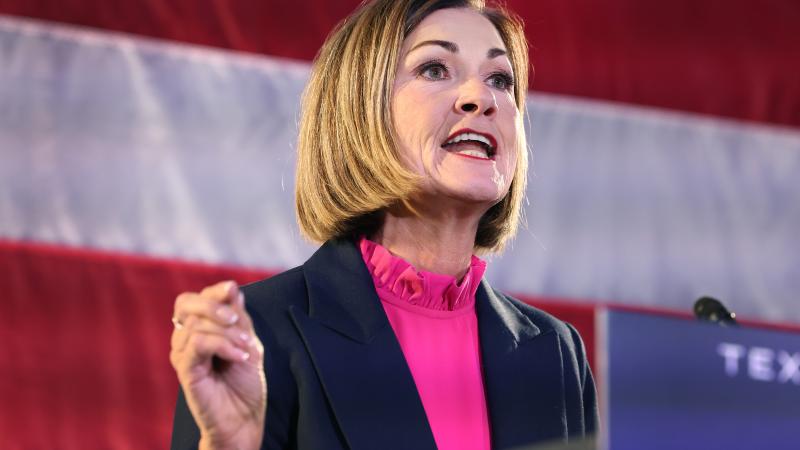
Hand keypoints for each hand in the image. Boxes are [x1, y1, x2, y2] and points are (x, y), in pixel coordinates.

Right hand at [169, 281, 265, 449]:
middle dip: (213, 305)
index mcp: (199, 328)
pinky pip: (198, 343)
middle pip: (185, 303)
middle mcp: (185, 337)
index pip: (196, 298)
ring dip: (228, 332)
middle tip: (236, 320)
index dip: (213, 290)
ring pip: (196, 324)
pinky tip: (239, 357)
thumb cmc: (244, 381)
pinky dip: (223, 345)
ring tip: (245, 349)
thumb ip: (238, 317)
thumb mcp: (248, 341)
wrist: (243, 417)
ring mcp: (182, 353)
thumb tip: (231, 287)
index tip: (231, 290)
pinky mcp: (184, 369)